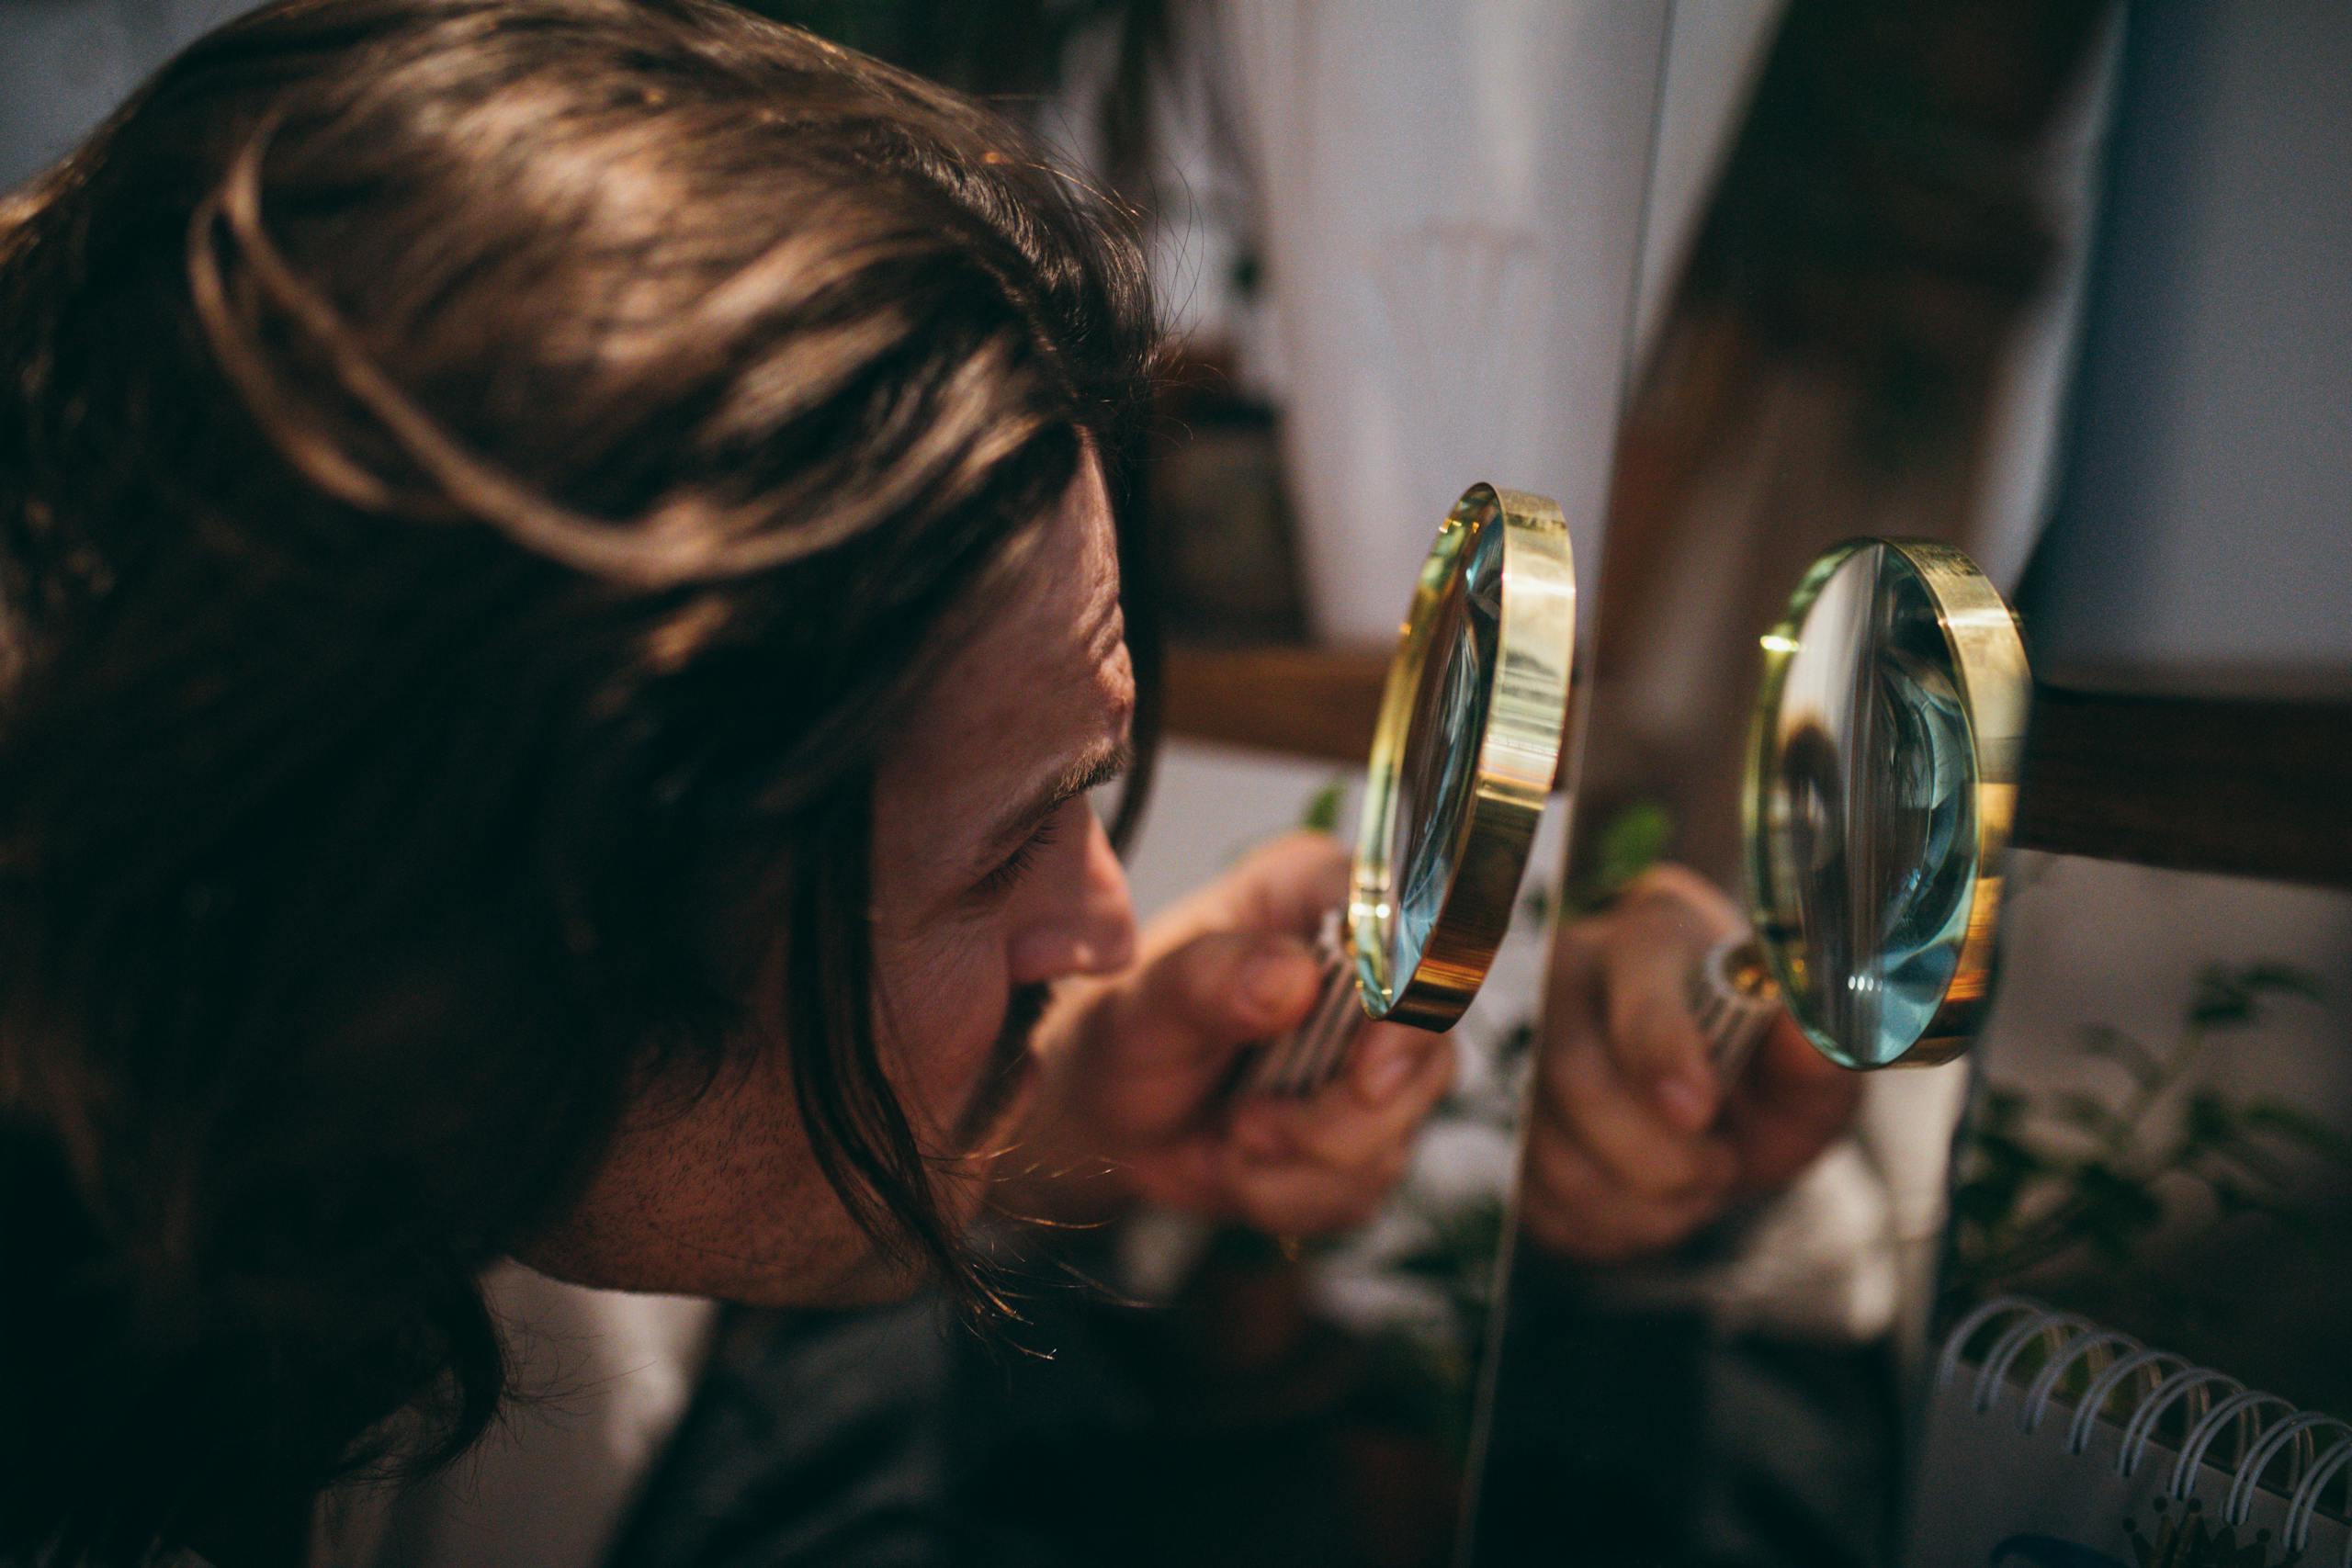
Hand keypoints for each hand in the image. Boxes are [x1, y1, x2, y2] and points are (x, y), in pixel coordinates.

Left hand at [1013, 832, 1454, 1236]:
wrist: (1103, 1117)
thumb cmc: (1122, 1031)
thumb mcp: (1144, 1000)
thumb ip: (1209, 978)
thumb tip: (1293, 978)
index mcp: (1322, 895)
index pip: (1413, 931)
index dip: (1406, 1008)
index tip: (1362, 1073)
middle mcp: (1369, 970)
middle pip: (1424, 1050)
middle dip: (1332, 1117)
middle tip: (1244, 1124)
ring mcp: (1378, 1056)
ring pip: (1396, 1131)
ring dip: (1298, 1163)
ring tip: (1227, 1141)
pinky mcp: (1369, 1130)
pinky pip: (1363, 1185)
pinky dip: (1289, 1194)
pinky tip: (1239, 1166)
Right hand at [1518, 863, 1859, 1263]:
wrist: (1715, 1103)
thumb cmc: (1759, 1068)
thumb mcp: (1806, 1062)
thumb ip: (1814, 1051)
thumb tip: (1808, 1037)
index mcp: (1652, 941)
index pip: (1635, 991)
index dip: (1661, 1053)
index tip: (1700, 1111)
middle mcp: (1566, 986)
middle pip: (1574, 1079)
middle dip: (1661, 1158)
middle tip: (1720, 1168)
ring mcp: (1523, 1059)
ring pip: (1554, 1156)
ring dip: (1643, 1204)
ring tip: (1694, 1186)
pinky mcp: (1508, 1132)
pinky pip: (1543, 1205)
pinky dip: (1610, 1227)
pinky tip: (1650, 1201)